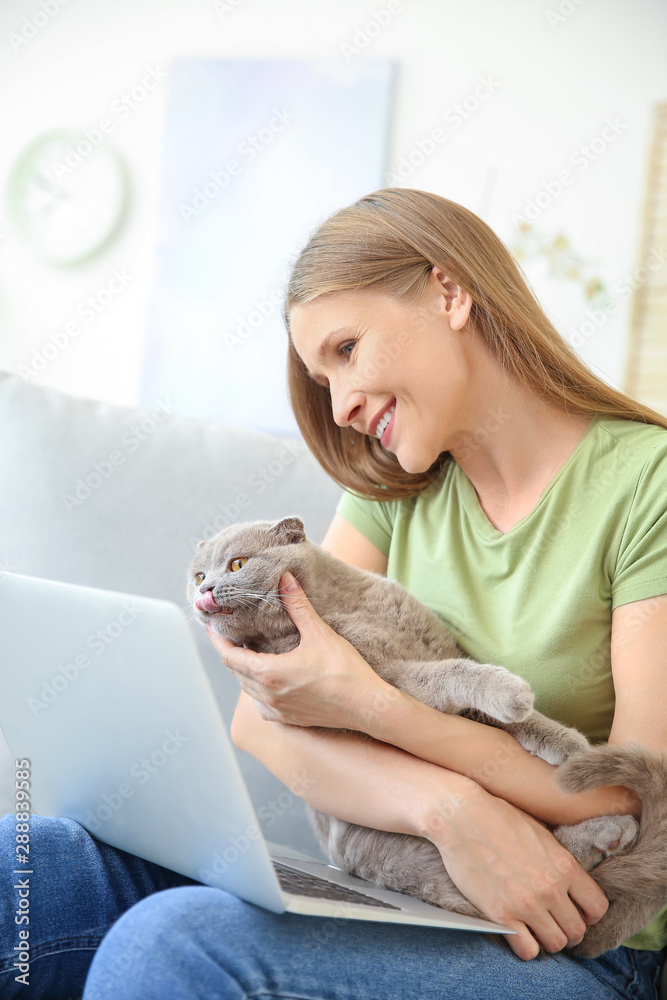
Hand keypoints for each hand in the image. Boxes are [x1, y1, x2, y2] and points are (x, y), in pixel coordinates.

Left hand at [204, 571, 392, 728]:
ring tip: (248, 651)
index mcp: (268, 673)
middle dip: (230, 651)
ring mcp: (277, 711)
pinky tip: (268, 679)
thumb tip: (285, 578)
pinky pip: (261, 704)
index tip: (211, 625)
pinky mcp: (289, 720)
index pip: (229, 655)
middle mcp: (267, 696)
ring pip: (247, 689)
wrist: (366, 706)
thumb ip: (298, 605)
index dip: (217, 639)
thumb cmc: (344, 670)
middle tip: (229, 632)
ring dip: (243, 670)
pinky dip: (257, 689)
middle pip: (235, 671)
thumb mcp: (319, 633)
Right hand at [425, 785, 609, 960]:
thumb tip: (570, 881)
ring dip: (546, 939)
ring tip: (533, 928)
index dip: (587, 915)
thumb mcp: (540, 833)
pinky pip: (527, 950)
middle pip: (577, 931)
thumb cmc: (498, 818)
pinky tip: (516, 932)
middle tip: (551, 923)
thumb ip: (559, 862)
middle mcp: (550, 888)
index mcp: (564, 865)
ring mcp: (527, 903)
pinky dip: (525, 946)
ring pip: (555, 944)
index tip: (574, 912)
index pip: (597, 908)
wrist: (461, 815)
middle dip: (566, 930)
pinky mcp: (501, 914)